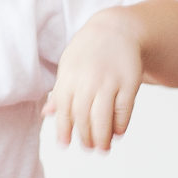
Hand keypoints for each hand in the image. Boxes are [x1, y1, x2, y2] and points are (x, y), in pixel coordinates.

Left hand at [46, 12, 145, 151]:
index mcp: (70, 76)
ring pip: (103, 116)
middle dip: (85, 136)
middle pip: (83, 116)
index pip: (64, 108)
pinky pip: (124, 109)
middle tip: (89, 148)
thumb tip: (47, 113)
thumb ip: (60, 91)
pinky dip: (120, 124)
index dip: (63, 129)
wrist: (117, 30)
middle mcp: (88, 79)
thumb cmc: (89, 52)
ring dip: (102, 137)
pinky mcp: (129, 82)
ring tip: (102, 148)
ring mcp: (110, 81)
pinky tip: (117, 132)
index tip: (64, 144)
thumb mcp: (69, 66)